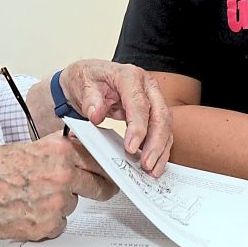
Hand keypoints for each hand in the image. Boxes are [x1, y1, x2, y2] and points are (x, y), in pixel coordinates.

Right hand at [0, 134, 117, 240]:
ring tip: (34, 199)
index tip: (110, 170)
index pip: (95, 157)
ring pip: (74, 204)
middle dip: (102, 188)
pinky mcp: (49, 225)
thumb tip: (73, 151)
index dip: (104, 165)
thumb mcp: (25, 148)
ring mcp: (57, 202)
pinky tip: (29, 214)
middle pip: (97, 184)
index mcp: (58, 151)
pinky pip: (59, 224)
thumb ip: (53, 150)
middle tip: (104, 190)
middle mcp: (63, 175)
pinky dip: (49, 221)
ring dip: (62, 204)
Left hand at [60, 59, 172, 174]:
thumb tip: (96, 115)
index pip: (139, 103)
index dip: (137, 127)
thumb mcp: (82, 84)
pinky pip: (162, 131)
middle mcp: (147, 86)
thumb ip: (90, 99)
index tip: (130, 148)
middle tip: (146, 164)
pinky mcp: (153, 112)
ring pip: (165, 125)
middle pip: (160, 115)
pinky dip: (160, 148)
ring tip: (151, 170)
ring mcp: (153, 99)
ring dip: (161, 149)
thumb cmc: (88, 78)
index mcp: (130, 76)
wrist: (90, 78)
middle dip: (155, 143)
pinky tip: (154, 164)